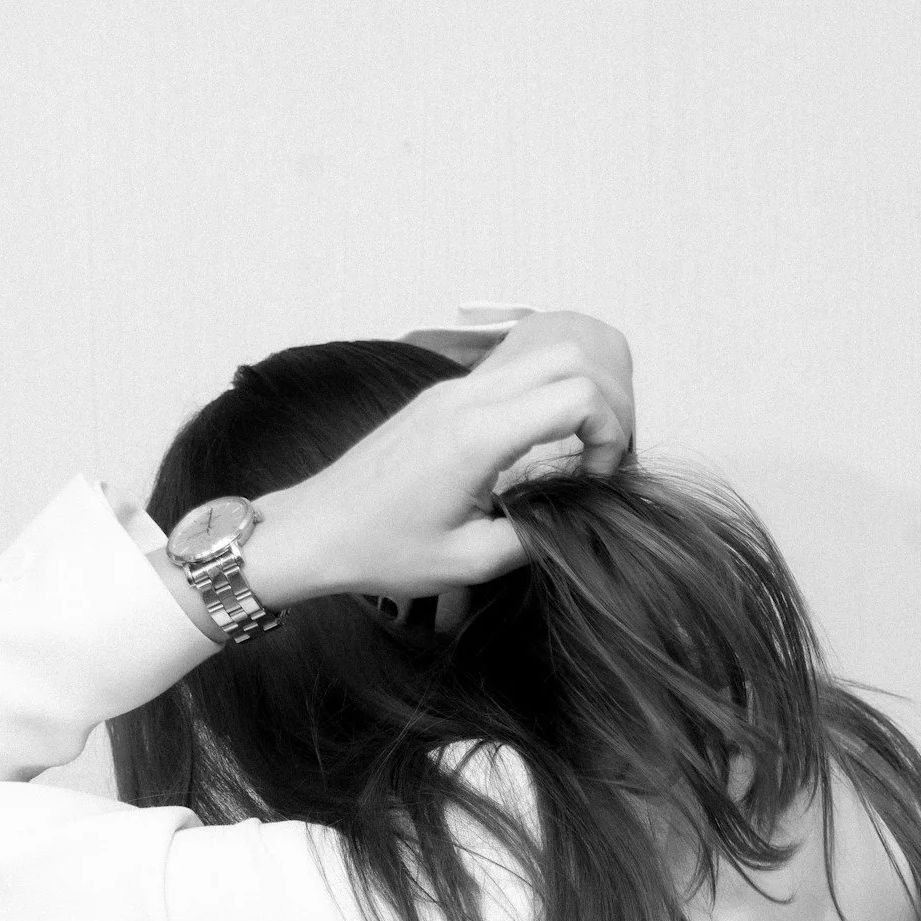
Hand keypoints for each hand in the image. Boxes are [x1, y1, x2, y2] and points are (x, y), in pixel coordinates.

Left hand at [248, 311, 634, 606]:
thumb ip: (533, 539)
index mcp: (477, 436)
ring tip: (564, 455)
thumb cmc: (379, 550)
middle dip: (599, 405)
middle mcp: (465, 399)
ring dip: (568, 398)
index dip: (608, 434)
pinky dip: (536, 400)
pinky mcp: (439, 398)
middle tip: (591, 460)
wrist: (313, 531)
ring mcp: (450, 391)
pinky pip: (506, 377)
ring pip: (538, 359)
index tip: (593, 478)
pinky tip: (526, 452)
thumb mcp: (467, 562)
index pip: (578, 394)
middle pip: (567, 358)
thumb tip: (573, 521)